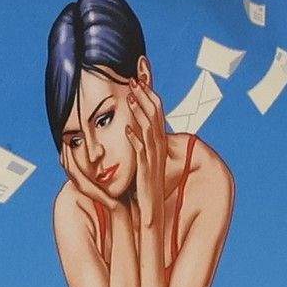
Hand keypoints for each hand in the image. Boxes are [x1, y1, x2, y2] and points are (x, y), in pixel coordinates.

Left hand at [125, 78, 169, 231]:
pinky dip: (135, 139)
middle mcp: (159, 146)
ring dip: (140, 112)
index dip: (149, 93)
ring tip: (130, 97)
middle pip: (155, 115)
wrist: (152, 209)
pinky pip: (141, 152)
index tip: (139, 77)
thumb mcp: (145, 157)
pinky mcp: (146, 170)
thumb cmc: (146, 184)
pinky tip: (127, 129)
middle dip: (144, 95)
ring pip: (149, 129)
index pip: (156, 111)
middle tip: (133, 79)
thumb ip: (142, 141)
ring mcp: (154, 158)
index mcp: (158, 141)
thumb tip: (135, 124)